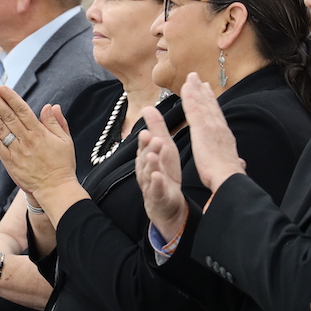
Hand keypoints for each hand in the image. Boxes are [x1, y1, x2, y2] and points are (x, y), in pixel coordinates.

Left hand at [0, 85, 76, 198]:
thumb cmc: (62, 164)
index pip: (23, 110)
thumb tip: (50, 106)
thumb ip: (56, 122)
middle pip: (9, 117)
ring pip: (1, 130)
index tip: (3, 88)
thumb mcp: (65, 140)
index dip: (11, 98)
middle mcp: (26, 140)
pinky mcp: (10, 162)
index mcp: (40, 132)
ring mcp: (17, 151)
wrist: (55, 188)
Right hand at [135, 106, 187, 243]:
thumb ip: (156, 128)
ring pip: (148, 173)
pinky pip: (156, 190)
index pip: (144, 146)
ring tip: (153, 156)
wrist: (166, 203)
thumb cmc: (164, 172)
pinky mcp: (158, 197)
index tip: (147, 132)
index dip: (145, 140)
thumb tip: (147, 107)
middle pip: (144, 158)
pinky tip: (159, 177)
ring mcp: (150, 184)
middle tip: (152, 139)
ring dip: (150, 164)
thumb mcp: (163, 148)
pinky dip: (156, 183)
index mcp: (147, 156)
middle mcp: (145, 169)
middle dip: (147, 149)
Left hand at [180, 73, 243, 191]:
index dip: (212, 103)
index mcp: (225, 137)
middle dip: (203, 91)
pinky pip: (193, 108)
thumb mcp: (233, 166)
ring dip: (195, 89)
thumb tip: (241, 163)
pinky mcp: (201, 128)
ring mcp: (211, 125)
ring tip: (190, 77)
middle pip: (210, 105)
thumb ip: (236, 162)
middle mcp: (219, 127)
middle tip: (197, 78)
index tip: (208, 92)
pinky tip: (185, 87)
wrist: (228, 177)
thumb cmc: (228, 176)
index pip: (217, 116)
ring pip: (201, 103)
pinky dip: (189, 96)